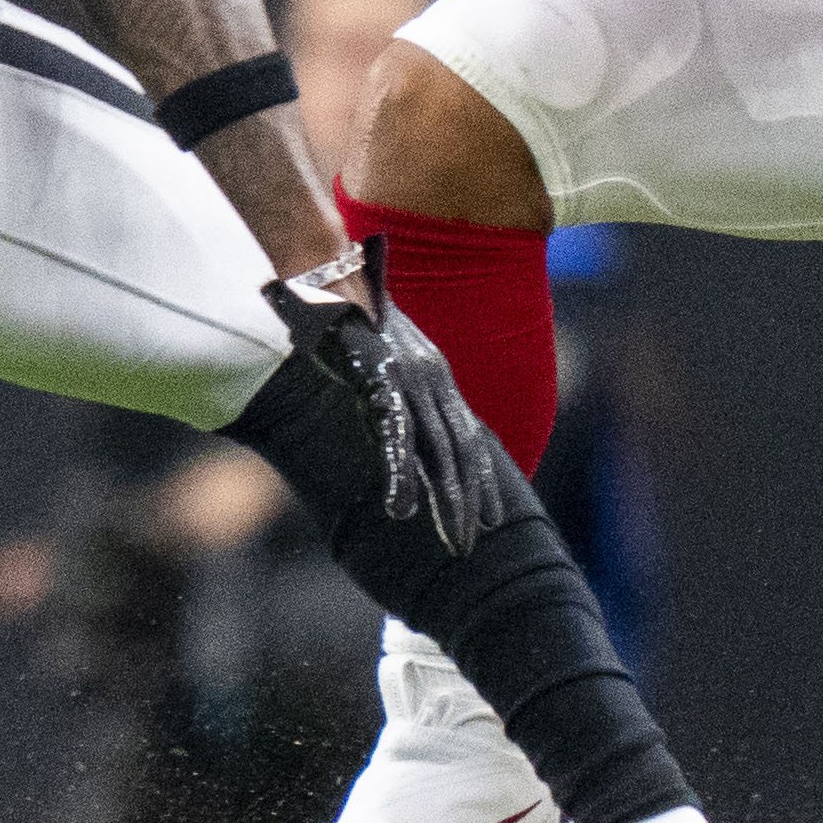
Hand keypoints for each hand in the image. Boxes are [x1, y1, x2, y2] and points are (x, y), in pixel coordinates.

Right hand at [264, 239, 511, 555]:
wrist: (329, 276)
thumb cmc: (350, 319)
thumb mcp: (385, 360)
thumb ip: (397, 392)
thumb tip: (399, 426)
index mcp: (435, 377)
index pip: (468, 437)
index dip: (482, 480)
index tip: (493, 520)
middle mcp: (432, 379)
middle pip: (461, 451)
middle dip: (470, 501)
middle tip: (470, 546)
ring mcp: (410, 380)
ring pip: (439, 450)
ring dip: (449, 499)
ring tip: (456, 541)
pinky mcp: (381, 380)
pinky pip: (397, 436)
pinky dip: (402, 475)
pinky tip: (401, 510)